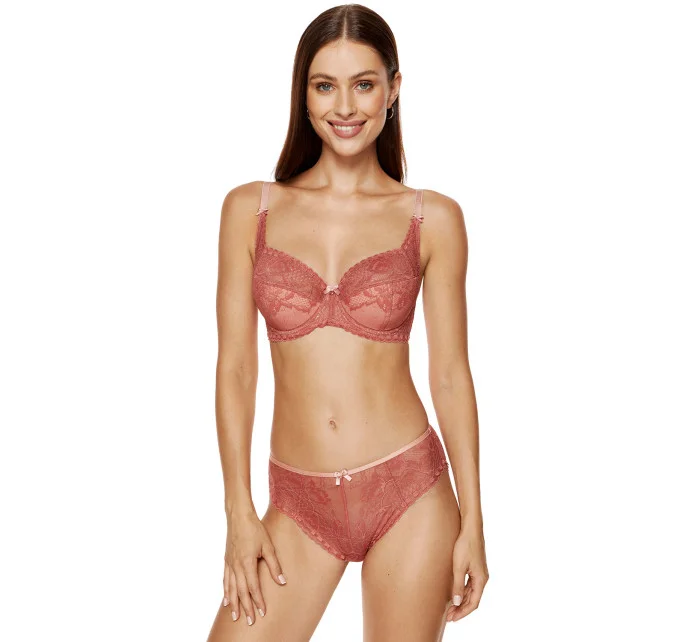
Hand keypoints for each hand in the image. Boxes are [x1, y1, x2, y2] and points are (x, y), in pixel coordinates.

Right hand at [221, 508, 286, 624]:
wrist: (239, 517)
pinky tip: (226, 599)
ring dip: (234, 603)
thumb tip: (282, 581)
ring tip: (235, 616)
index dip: (258, 601)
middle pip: (241, 591)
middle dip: (246, 607)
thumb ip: (274, 565)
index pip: (253, 587)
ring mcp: (230, 563)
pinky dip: (226, 591)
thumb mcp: (268, 546)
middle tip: (249, 622)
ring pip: (230, 588)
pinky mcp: (227, 560)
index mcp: (247, 563)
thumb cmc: (255, 529)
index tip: (262, 613)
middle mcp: (236, 566)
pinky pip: (225, 580)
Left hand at [446, 523, 487, 622]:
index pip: (474, 603)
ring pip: (471, 592)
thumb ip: (458, 585)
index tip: (452, 618)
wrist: (470, 528)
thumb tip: (456, 603)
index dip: (463, 612)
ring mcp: (480, 573)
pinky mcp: (475, 567)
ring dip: (461, 601)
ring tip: (449, 608)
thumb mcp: (459, 567)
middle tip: (448, 616)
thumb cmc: (465, 545)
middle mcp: (483, 578)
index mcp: (481, 579)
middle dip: (461, 609)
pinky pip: (470, 585)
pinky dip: (463, 592)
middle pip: (473, 599)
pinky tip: (454, 594)